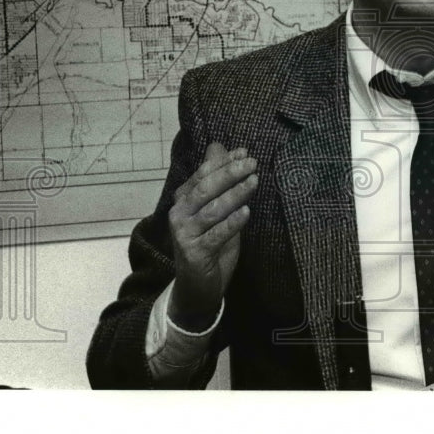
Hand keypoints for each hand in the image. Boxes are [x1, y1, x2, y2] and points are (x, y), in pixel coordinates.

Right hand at [167, 142, 257, 330]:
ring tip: (254, 182)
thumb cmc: (209, 243)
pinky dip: (232, 223)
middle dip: (229, 174)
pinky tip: (246, 213)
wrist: (197, 287)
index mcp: (183, 200)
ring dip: (234, 195)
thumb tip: (219, 147)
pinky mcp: (194, 253)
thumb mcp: (215, 209)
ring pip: (211, 210)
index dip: (223, 162)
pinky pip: (216, 235)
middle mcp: (179, 214)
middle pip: (205, 189)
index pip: (202, 175)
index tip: (244, 153)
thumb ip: (217, 181)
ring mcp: (184, 234)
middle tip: (252, 163)